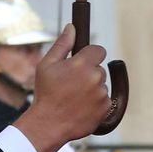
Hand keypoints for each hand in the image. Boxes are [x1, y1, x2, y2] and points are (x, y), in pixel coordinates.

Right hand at [13, 24, 110, 151]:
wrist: (49, 123)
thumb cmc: (46, 93)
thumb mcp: (47, 65)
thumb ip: (62, 45)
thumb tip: (72, 27)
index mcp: (82, 64)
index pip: (98, 50)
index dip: (90, 54)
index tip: (82, 60)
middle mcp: (95, 77)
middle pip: (99, 68)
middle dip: (88, 72)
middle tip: (71, 83)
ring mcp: (102, 93)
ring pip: (101, 84)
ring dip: (92, 88)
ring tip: (73, 97)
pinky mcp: (106, 107)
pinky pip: (104, 99)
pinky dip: (95, 101)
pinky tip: (80, 106)